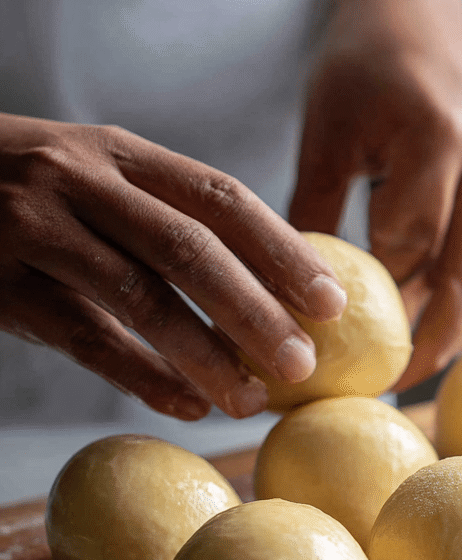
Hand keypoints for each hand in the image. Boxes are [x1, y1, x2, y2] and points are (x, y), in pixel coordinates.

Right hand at [0, 114, 348, 418]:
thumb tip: (273, 290)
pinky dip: (142, 377)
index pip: (222, 199)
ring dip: (206, 355)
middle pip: (189, 249)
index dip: (283, 252)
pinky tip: (187, 406)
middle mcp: (79, 179)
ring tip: (253, 401)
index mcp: (122, 154)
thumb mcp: (100, 182)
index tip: (331, 303)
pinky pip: (83, 338)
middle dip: (255, 311)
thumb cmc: (32, 196)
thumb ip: (169, 220)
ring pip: (139, 297)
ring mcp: (32, 227)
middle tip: (303, 365)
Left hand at [289, 0, 461, 391]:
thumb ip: (315, 209)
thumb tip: (296, 292)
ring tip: (412, 367)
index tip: (343, 346)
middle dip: (434, 341)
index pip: (407, 243)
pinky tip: (423, 318)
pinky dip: (453, 291)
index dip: (377, 301)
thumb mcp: (325, 126)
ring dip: (450, 325)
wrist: (421, 5)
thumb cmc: (363, 55)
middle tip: (396, 385)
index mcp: (438, 137)